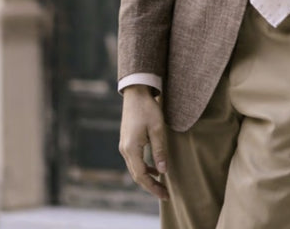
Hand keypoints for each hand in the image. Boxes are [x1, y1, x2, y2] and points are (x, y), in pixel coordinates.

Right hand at [119, 85, 168, 199]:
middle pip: (136, 175)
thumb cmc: (148, 109)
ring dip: (147, 177)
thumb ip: (160, 151)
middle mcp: (124, 150)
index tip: (165, 195)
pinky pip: (134, 160)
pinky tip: (154, 168)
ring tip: (161, 183)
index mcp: (131, 149)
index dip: (153, 187)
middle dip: (151, 186)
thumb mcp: (158, 129)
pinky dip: (144, 167)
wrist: (136, 93)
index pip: (142, 176)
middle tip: (165, 194)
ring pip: (135, 169)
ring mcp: (124, 146)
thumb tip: (163, 172)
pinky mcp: (126, 141)